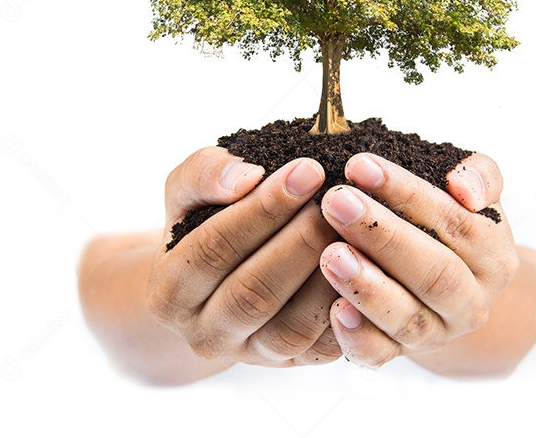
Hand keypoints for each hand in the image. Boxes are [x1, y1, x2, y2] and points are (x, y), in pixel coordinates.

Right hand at [146, 147, 343, 366]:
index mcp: (169, 292)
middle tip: (338, 200)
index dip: (263, 208)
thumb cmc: (203, 223)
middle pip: (254, 292)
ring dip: (328, 277)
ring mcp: (250, 356)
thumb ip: (204, 174)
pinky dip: (349, 311)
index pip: (214, 247)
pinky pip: (325, 348)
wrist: (215, 280)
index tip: (307, 170)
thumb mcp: (187, 192)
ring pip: (292, 328)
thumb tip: (247, 176)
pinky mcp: (293, 364)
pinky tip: (367, 268)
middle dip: (301, 241)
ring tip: (354, 230)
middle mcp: (205, 335)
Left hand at [318, 152, 518, 367]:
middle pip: (433, 272)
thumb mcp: (473, 192)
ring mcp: (438, 333)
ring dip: (367, 286)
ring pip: (407, 317)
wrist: (450, 287)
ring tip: (330, 254)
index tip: (360, 165)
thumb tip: (462, 185)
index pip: (454, 221)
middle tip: (336, 202)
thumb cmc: (449, 223)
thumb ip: (479, 175)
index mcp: (494, 256)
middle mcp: (472, 301)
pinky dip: (358, 336)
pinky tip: (334, 310)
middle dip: (381, 235)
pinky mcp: (403, 354)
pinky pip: (381, 354)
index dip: (407, 192)